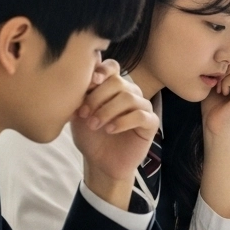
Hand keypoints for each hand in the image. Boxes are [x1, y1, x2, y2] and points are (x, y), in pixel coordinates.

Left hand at [70, 60, 158, 202]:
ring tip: (94, 124)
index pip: (112, 67)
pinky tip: (110, 130)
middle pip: (118, 81)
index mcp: (113, 87)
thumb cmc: (90, 136)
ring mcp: (142, 107)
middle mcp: (130, 93)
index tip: (91, 82)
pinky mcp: (151, 123)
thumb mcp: (78, 113)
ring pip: (129, 97)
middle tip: (84, 113)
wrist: (100, 162)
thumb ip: (80, 95)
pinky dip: (123, 121)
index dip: (102, 70)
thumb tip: (79, 76)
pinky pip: (141, 115)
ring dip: (107, 110)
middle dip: (98, 97)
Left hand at [201, 51, 229, 139]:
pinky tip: (224, 93)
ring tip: (220, 89)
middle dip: (222, 69)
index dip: (223, 61)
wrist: (214, 125)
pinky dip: (225, 83)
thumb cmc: (213, 103)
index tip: (217, 76)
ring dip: (223, 77)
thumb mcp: (218, 78)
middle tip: (217, 84)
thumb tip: (221, 44)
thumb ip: (223, 63)